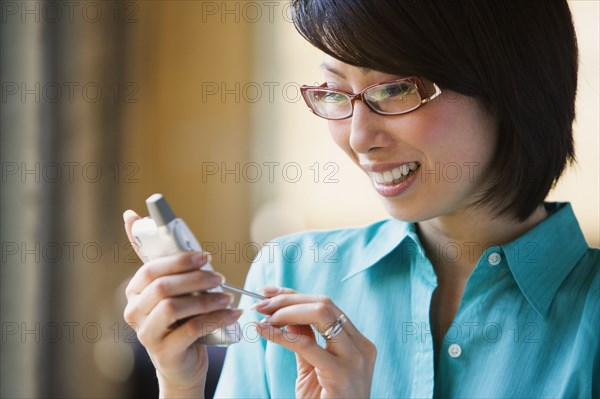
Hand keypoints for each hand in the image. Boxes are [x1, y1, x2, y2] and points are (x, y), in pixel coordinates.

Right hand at [122, 210, 242, 395]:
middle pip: (162, 286)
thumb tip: (133, 217)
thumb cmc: (181, 319)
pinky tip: (233, 313)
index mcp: (135, 291)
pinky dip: (216, 318)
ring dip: (207, 299)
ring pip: (174, 307)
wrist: (184, 363)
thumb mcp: (174, 289)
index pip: (150, 268)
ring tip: (227, 297)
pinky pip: (191, 328)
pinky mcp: (164, 351)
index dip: (179, 259)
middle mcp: (134, 312)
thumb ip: (163, 259)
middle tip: (219, 278)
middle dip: (196, 278)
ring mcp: (146, 334)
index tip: (204, 256)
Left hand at [252, 288, 376, 398]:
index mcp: (357, 341)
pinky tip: (264, 331)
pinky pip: (306, 344)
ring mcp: (354, 358)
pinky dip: (281, 334)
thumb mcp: (313, 366)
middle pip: (323, 303)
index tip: (267, 291)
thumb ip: (304, 339)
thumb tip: (284, 316)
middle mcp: (360, 345)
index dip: (294, 294)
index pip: (325, 304)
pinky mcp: (341, 373)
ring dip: (285, 310)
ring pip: (320, 313)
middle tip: (259, 303)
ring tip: (262, 315)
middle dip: (287, 299)